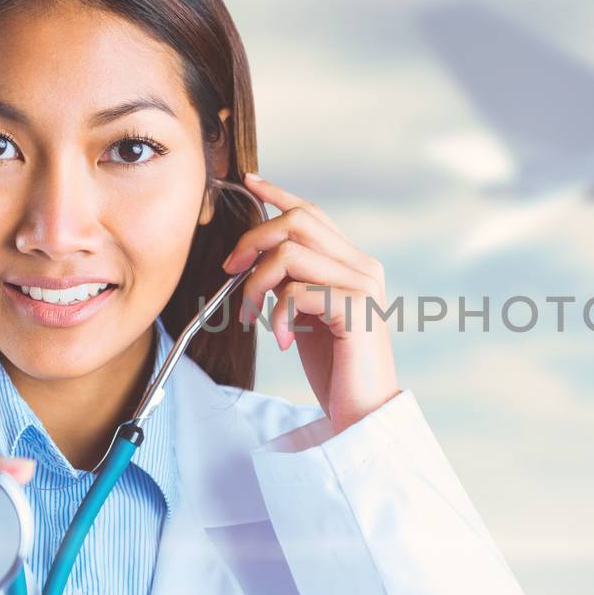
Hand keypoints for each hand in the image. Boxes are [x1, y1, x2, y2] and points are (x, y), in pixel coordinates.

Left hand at [223, 172, 400, 433]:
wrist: (362, 412)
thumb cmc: (335, 368)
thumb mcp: (307, 315)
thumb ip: (294, 282)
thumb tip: (256, 257)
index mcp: (353, 264)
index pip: (312, 213)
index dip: (277, 194)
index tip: (248, 181)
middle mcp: (363, 267)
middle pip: (297, 222)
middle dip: (252, 242)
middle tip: (230, 272)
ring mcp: (362, 286)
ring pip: (289, 254)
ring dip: (256, 284)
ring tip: (254, 318)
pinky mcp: (355, 309)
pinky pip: (295, 292)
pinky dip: (276, 316)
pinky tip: (283, 341)